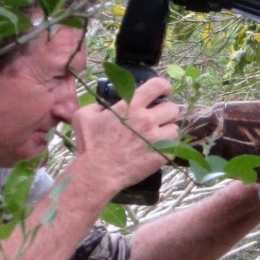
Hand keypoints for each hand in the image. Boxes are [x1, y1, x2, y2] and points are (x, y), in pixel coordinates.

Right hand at [71, 77, 179, 196]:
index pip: (158, 85)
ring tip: (158, 136)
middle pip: (173, 108)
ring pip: (175, 128)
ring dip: (168, 131)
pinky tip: (157, 150)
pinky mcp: (160, 155)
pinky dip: (167, 148)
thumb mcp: (84, 116)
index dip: (164, 86)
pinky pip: (173, 147)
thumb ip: (98, 105)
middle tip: (159, 119)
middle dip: (167, 112)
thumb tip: (107, 105)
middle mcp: (146, 119)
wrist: (97, 173)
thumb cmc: (90, 145)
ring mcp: (155, 138)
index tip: (164, 92)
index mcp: (130, 106)